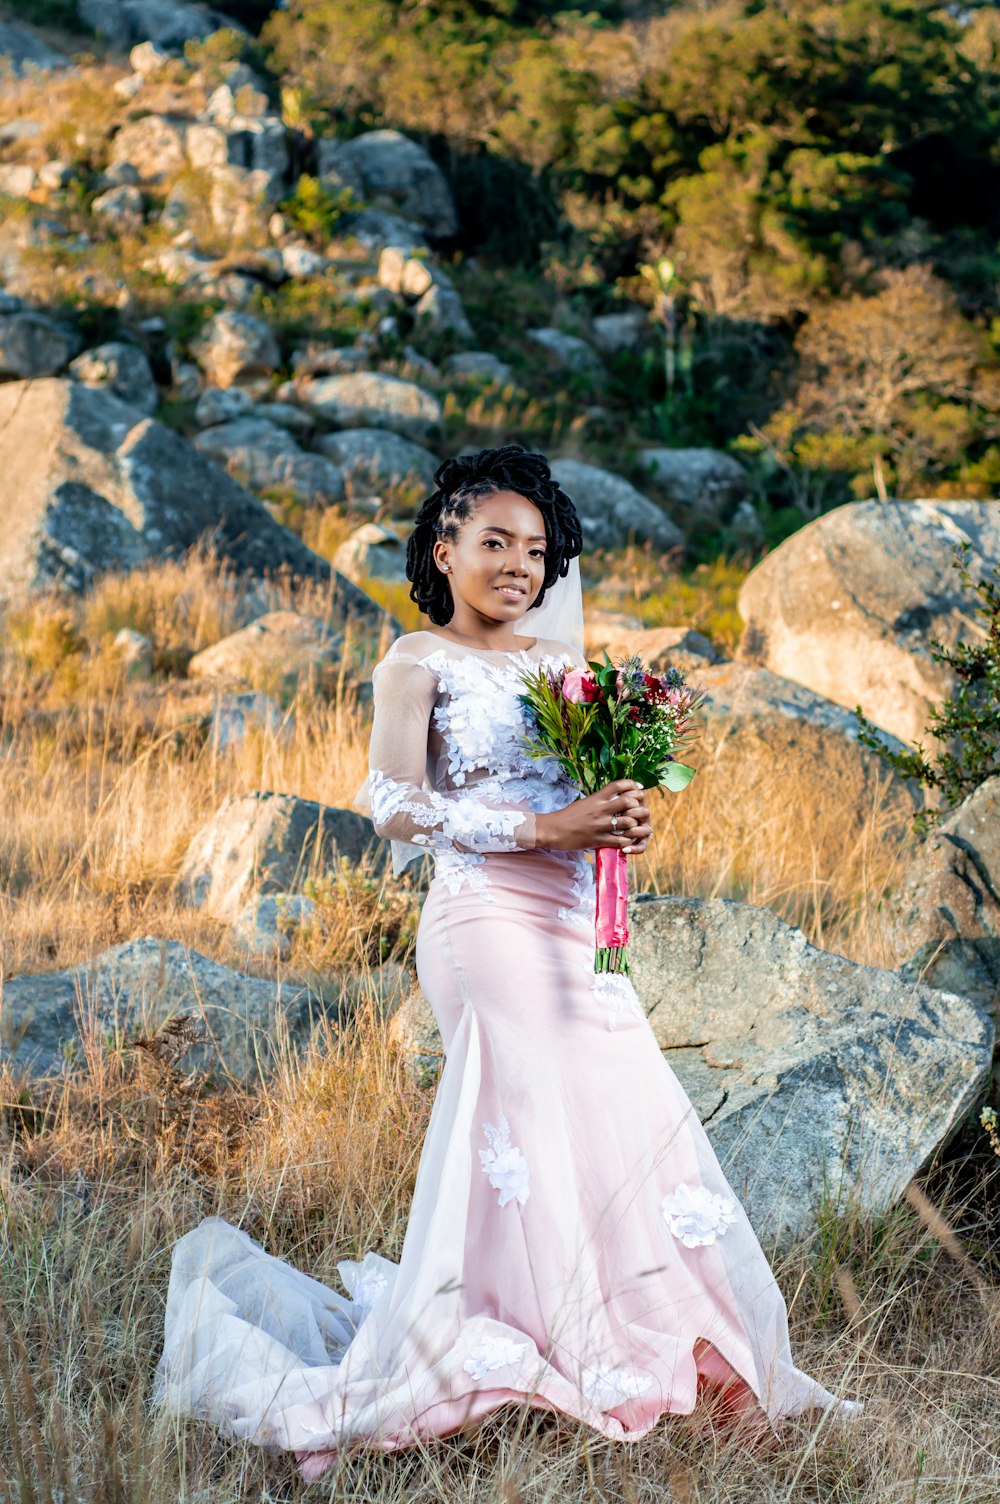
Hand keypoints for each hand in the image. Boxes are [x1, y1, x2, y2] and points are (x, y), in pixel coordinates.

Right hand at [534, 778, 651, 854]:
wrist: (552, 830)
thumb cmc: (567, 816)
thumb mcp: (584, 803)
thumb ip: (599, 800)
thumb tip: (614, 796)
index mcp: (596, 799)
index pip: (618, 785)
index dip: (632, 785)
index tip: (639, 788)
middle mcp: (600, 810)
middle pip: (628, 801)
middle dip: (638, 805)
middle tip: (639, 810)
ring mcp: (600, 826)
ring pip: (628, 822)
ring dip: (635, 825)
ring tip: (635, 827)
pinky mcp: (598, 840)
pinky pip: (620, 841)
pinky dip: (627, 841)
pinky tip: (627, 841)